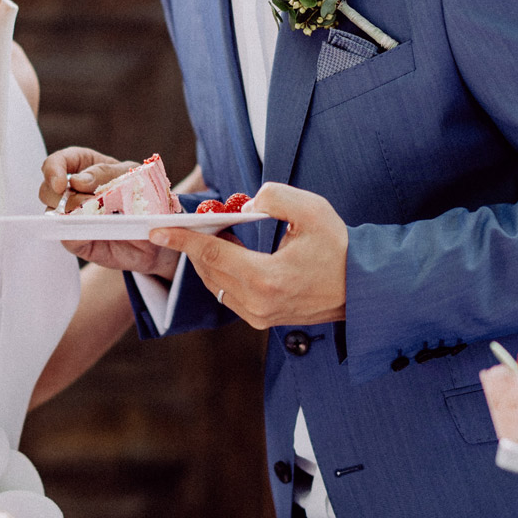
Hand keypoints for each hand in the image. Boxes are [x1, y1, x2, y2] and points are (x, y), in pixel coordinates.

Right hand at [41, 146, 180, 276]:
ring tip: (98, 216)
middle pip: (47, 190)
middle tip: (90, 202)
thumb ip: (105, 174)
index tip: (62, 184)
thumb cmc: (144, 194)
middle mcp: (72, 191)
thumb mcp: (132, 175)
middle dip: (64, 197)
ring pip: (52, 214)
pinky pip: (67, 237)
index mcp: (84, 167)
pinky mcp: (78, 240)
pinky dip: (76, 234)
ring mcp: (72, 217)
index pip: (57, 162)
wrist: (159, 230)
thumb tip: (76, 181)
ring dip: (72, 214)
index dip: (53, 170)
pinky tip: (93, 232)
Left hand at [148, 182, 347, 328]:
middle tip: (188, 220)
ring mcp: (258, 316)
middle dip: (194, 243)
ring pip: (215, 283)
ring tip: (210, 232)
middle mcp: (258, 303)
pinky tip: (228, 252)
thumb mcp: (312, 210)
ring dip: (207, 257)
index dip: (181, 239)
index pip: (212, 253)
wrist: (361, 288)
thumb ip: (273, 197)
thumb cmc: (339, 247)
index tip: (156, 230)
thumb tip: (242, 207)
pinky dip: (221, 272)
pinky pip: (227, 294)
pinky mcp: (261, 320)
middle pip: (208, 268)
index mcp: (267, 277)